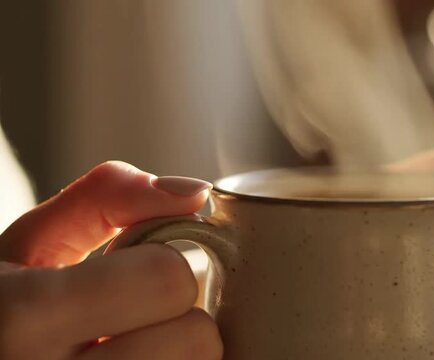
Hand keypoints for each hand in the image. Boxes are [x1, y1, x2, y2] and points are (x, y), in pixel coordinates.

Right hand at [0, 161, 222, 359]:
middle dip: (177, 316)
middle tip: (135, 317)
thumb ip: (108, 197)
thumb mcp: (33, 240)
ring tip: (131, 346)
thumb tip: (195, 194)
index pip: (168, 280)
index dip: (163, 264)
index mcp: (26, 318)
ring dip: (178, 353)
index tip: (137, 268)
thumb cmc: (7, 303)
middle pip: (198, 339)